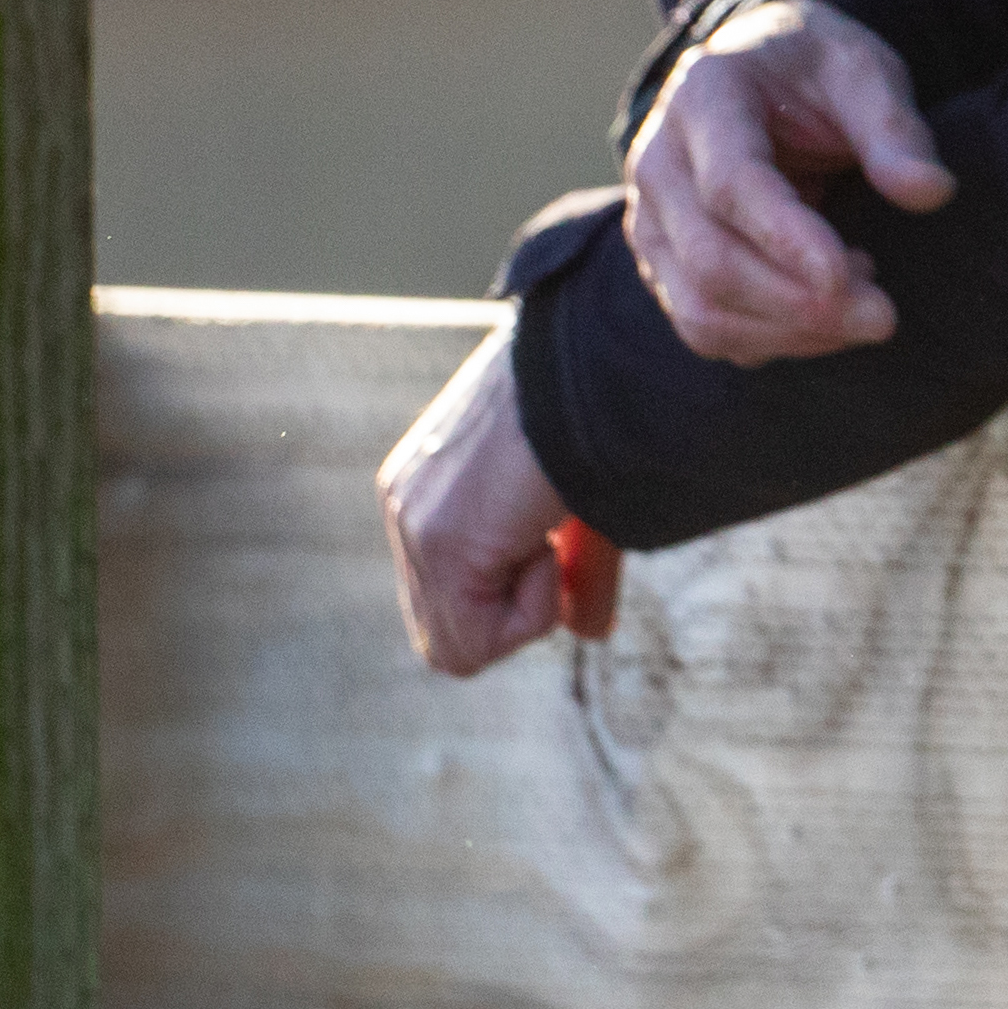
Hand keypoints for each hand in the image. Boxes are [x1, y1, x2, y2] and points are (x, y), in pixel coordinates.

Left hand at [376, 322, 621, 673]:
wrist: (597, 360)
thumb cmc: (600, 408)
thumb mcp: (575, 499)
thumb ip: (570, 567)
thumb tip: (590, 633)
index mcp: (429, 484)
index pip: (449, 598)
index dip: (512, 599)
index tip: (556, 544)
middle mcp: (407, 503)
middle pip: (445, 633)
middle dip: (512, 613)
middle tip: (553, 542)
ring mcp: (414, 523)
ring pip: (459, 648)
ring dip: (526, 609)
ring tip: (549, 531)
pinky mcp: (438, 541)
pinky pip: (477, 643)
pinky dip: (532, 610)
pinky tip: (544, 535)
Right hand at [625, 0, 955, 365]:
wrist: (759, 70)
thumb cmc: (814, 69)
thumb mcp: (863, 71)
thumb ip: (894, 129)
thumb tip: (931, 192)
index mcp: (705, 96)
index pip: (730, 183)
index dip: (788, 238)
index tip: (851, 276)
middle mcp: (659, 162)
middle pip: (711, 260)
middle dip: (800, 305)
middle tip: (884, 316)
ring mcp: (652, 218)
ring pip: (701, 310)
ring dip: (789, 332)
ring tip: (863, 306)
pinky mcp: (663, 263)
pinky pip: (705, 328)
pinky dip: (772, 341)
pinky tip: (828, 313)